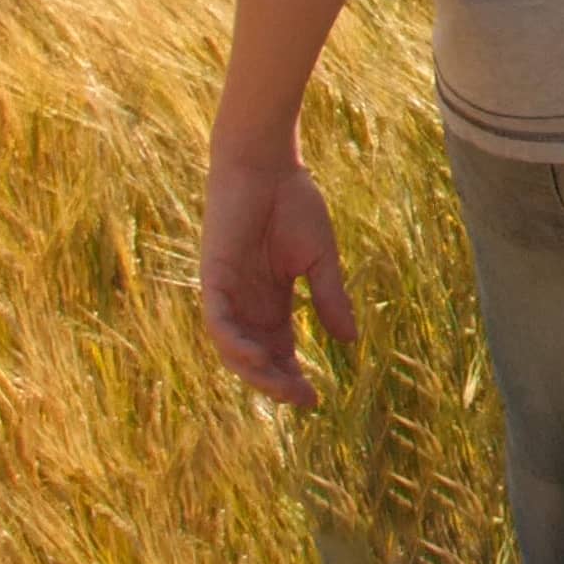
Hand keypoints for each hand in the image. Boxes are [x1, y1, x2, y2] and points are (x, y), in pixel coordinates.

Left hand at [197, 157, 358, 407]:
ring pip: (233, 348)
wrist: (266, 165)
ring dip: (256, 370)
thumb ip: (330, 298)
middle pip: (255, 356)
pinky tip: (256, 357)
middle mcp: (246, 303)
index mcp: (272, 299)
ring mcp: (227, 293)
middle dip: (276, 381)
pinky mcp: (213, 279)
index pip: (278, 349)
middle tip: (303, 398)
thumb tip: (351, 342)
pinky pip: (218, 322)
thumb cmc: (294, 203)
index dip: (293, 375)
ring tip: (284, 385)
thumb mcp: (320, 259)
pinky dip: (233, 343)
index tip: (316, 398)